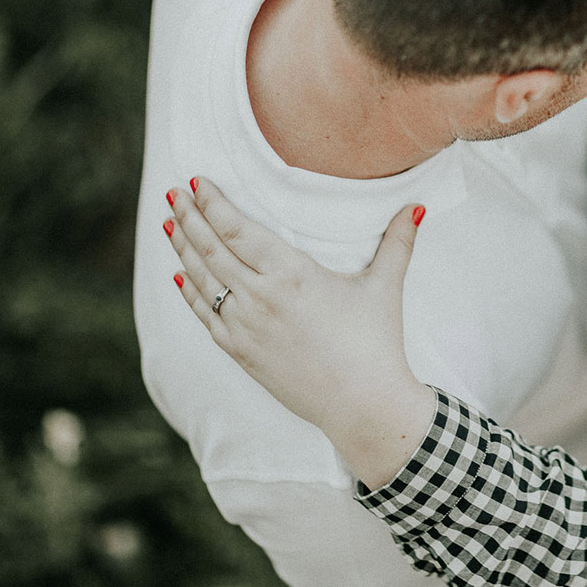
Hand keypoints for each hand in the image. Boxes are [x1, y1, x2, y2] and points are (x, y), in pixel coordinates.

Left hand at [167, 177, 434, 486]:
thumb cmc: (376, 344)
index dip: (213, 203)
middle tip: (174, 192)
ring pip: (201, 279)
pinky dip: (188, 292)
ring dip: (182, 248)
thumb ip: (398, 243)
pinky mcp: (241, 352)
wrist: (363, 405)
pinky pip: (205, 315)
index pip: (237, 229)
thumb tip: (416, 207)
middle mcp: (260, 297)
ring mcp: (245, 326)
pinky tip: (178, 276)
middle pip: (211, 248)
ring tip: (170, 222)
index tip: (196, 181)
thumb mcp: (385, 288)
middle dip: (190, 217)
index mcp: (291, 274)